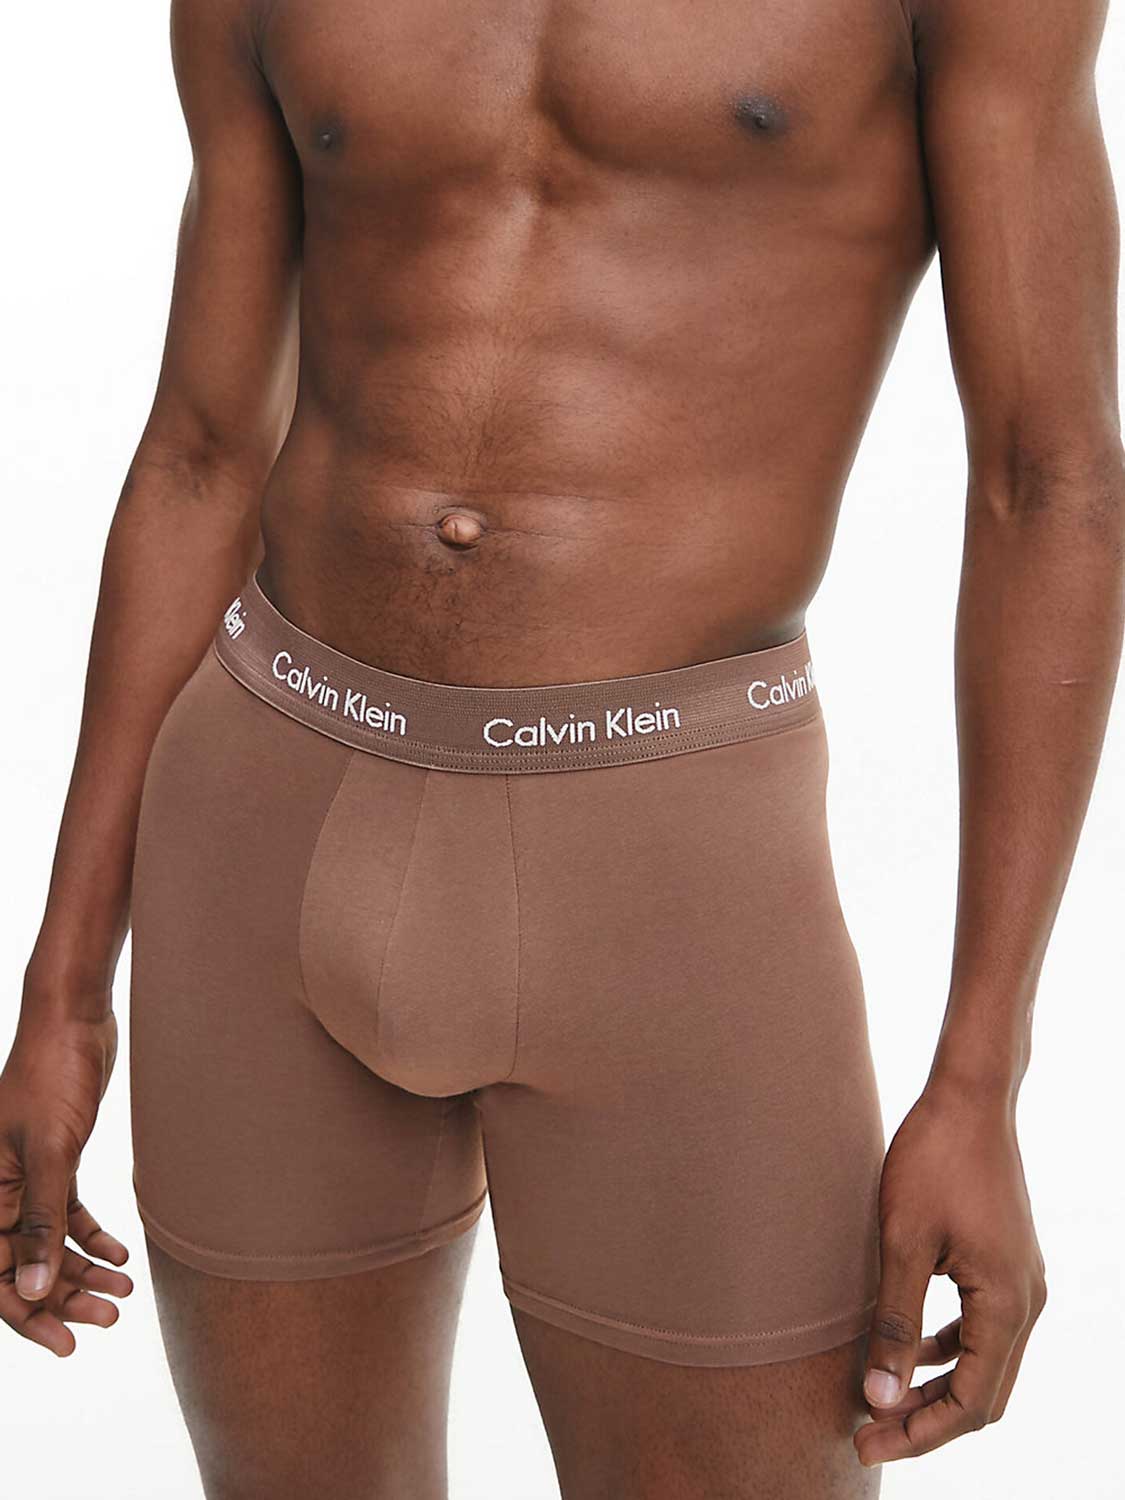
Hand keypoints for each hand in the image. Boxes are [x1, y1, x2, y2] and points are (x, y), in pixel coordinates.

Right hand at [0, 1006, 131, 1354]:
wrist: (74, 1019)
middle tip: (111, 1315)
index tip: (67, 1344)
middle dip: (65, 1296)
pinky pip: (68, 1213)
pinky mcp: (54, 1161)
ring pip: (50, 1242)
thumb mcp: (51, 1152)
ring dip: (83, 1270)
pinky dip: (92, 1237)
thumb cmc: (53, 1075)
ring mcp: (25, 1177)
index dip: (28, 1313)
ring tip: (124, 1292)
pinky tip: (121, 1256)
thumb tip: (34, 1290)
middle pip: (26, 1264)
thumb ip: (42, 1221)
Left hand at [855, 1078, 1046, 1465]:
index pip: (971, 1403)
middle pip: (983, 1393)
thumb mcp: (903, 1241)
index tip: (867, 1445)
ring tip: (881, 1399)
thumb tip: (880, 1399)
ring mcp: (1022, 1281)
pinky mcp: (1006, 1262)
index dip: (919, 1433)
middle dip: (926, 1420)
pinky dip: (947, 1349)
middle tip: (867, 1437)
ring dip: (936, 1386)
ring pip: (984, 1362)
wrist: (969, 1097)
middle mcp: (1027, 1301)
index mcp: (1008, 1304)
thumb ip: (894, 1323)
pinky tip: (907, 1347)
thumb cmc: (933, 1158)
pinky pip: (982, 1328)